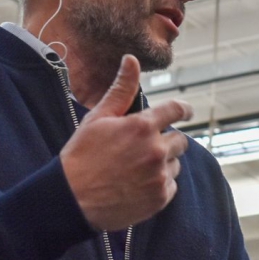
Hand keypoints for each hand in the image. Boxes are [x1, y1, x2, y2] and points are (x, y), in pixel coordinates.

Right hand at [61, 55, 192, 231]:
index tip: (186, 112)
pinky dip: (159, 184)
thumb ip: (121, 90)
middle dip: (165, 141)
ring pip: (175, 164)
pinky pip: (171, 185)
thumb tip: (131, 59)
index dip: (183, 109)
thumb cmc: (81, 155)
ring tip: (136, 169)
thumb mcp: (98, 118)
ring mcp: (159, 176)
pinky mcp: (160, 198)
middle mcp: (156, 150)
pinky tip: (137, 185)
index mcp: (142, 126)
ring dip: (163, 164)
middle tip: (143, 149)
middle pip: (180, 140)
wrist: (72, 200)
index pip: (176, 109)